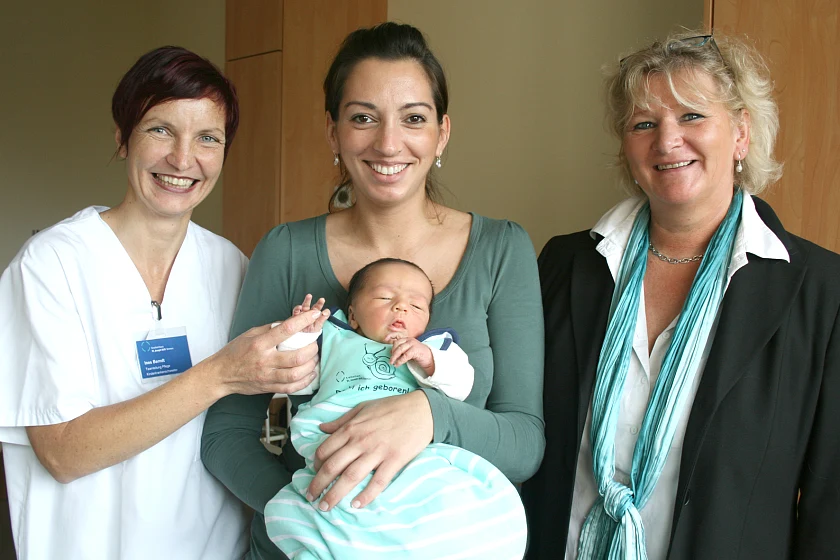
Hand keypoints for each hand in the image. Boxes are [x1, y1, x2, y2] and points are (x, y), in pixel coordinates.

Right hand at [207, 307, 329, 396]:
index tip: (314, 314)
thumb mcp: (250, 334)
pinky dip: (305, 381)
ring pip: (296, 374)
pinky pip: (292, 388)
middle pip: (296, 357)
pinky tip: (310, 374)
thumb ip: (271, 329)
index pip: (286, 330)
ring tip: (315, 358)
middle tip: (315, 343)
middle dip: (312, 349)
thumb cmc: (235, 352)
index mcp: (260, 343)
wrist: (220, 375)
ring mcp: (267, 376)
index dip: (303, 321)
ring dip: (311, 366)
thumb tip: (292, 322)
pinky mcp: (269, 388)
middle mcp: (265, 360)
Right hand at [292, 294, 325, 333]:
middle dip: (318, 304)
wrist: (293, 340)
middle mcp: (310, 317)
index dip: (324, 313)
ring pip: (305, 307)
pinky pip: (296, 311)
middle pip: (315, 309)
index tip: (326, 311)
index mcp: (316, 321)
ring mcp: (302, 316)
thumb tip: (324, 312)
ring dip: (307, 301)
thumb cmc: (306, 335)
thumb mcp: (315, 328)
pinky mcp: (295, 316)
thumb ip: (321, 320)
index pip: (322, 315)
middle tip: (322, 300)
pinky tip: (299, 307)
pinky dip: (298, 308)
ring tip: (309, 296)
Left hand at [307, 391, 432, 510]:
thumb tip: (322, 428)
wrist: (422, 409)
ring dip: (335, 494)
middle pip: (333, 466)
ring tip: (325, 507)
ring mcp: (377, 452)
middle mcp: (360, 441)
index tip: (314, 473)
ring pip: (350, 477)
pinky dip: (366, 495)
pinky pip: (377, 482)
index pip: (325, 449)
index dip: (316, 465)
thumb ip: (341, 420)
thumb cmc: (392, 407)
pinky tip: (356, 505)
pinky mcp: (394, 460)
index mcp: (351, 428)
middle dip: (318, 484)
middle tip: (311, 497)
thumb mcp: (363, 407)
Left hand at [390, 337, 434, 374]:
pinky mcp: (416, 350)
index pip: (397, 337)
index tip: (385, 340)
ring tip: (392, 363)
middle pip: (397, 344)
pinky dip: (400, 361)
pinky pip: (405, 355)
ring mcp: (413, 344)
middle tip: (390, 360)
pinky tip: (397, 364)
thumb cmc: (418, 355)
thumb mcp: (408, 350)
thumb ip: (401, 350)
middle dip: (392, 352)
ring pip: (400, 349)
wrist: (430, 358)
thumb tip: (390, 352)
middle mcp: (410, 340)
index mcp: (407, 339)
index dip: (390, 337)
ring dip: (394, 357)